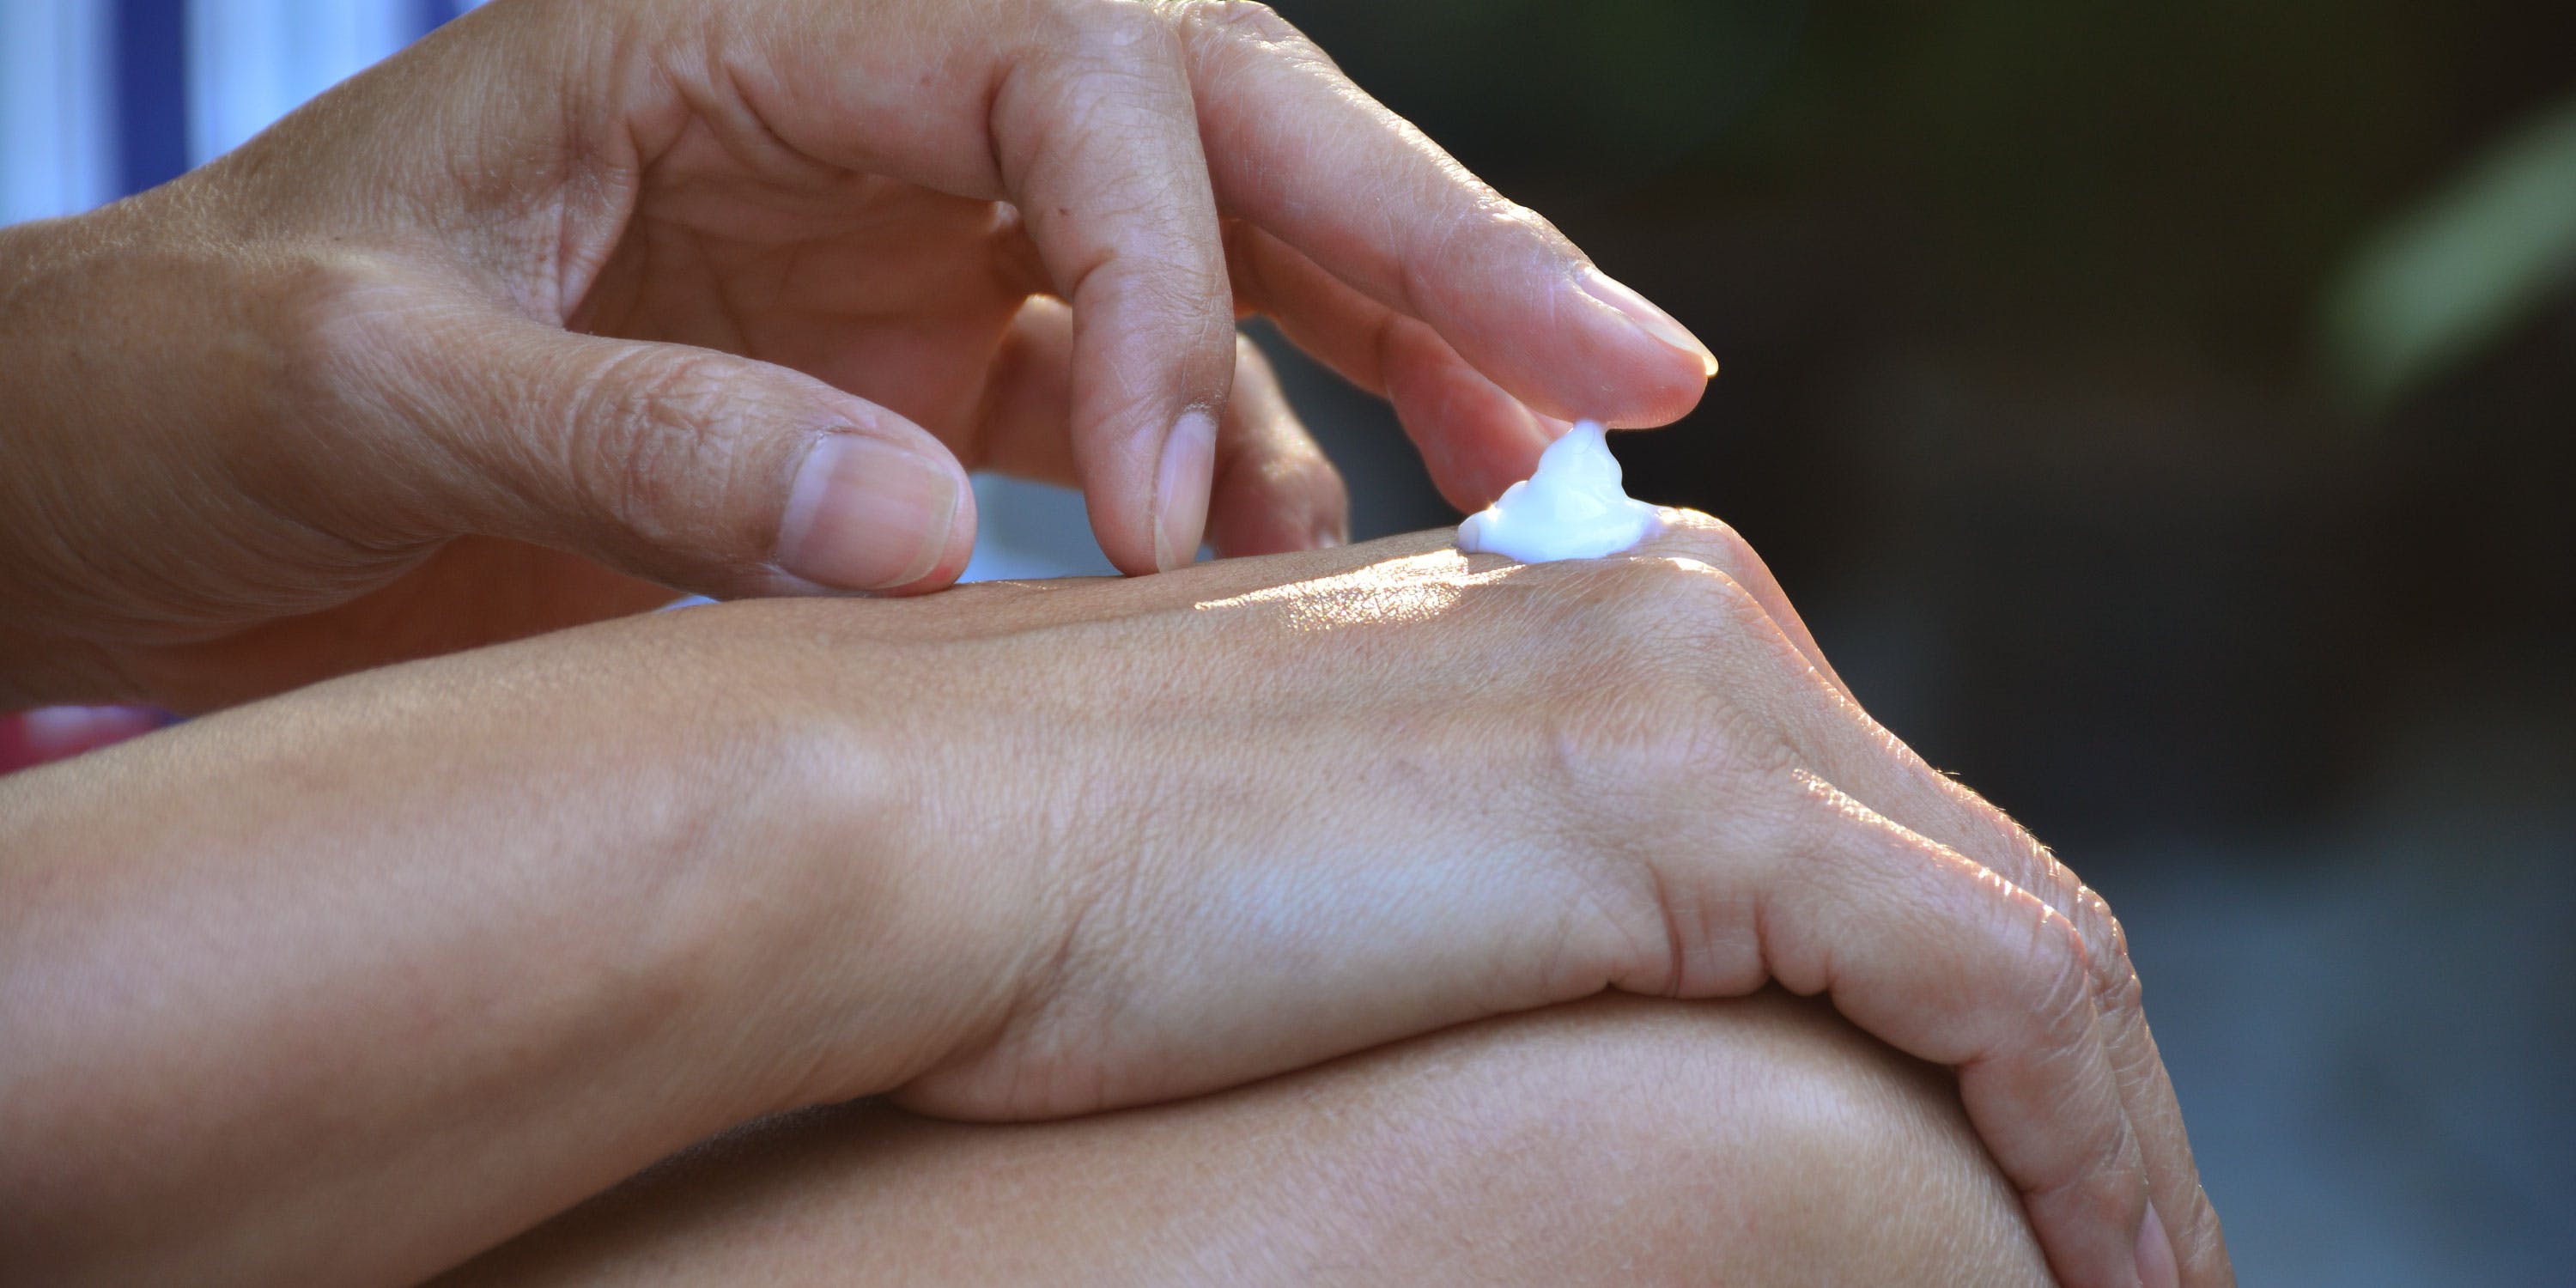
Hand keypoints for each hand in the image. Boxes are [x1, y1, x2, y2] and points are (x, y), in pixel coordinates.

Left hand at [0, 0, 1712, 710]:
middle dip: (1428, 233)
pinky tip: (1301, 572)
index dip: (1153, 273)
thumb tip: (922, 527)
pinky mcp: (912, 356)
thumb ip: (628, 435)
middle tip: (1629, 369)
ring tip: (1534, 466)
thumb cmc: (181, 389)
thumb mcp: (353, 390)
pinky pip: (1137, 388)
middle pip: (1209, 118)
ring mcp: (901, 227)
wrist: (127, 471)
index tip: (1156, 516)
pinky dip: (1238, 471)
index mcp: (730, 22)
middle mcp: (857, 97)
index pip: (1058, 70)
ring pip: (1216, 240)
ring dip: (1389, 344)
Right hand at [815, 516, 2229, 1287]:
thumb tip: (1593, 1010)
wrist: (908, 825)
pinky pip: (2002, 995)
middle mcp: (1683, 608)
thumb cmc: (1066, 891)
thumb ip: (1512, 894)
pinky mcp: (1685, 798)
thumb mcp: (1351, 873)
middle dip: (2066, 1096)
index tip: (2021, 1185)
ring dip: (2109, 1149)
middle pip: (1970, 879)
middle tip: (2116, 1258)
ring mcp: (1693, 684)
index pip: (1871, 838)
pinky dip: (2089, 1154)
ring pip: (2025, 943)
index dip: (1972, 1031)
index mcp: (1606, 608)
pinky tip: (2104, 1283)